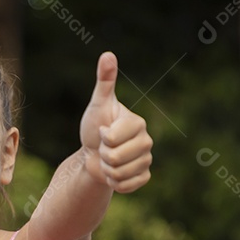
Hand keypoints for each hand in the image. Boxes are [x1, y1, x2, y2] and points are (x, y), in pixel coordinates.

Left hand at [79, 52, 153, 192]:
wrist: (92, 153)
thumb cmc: (94, 126)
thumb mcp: (98, 104)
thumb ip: (105, 81)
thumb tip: (108, 54)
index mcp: (138, 123)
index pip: (113, 138)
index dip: (102, 137)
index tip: (103, 131)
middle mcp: (147, 141)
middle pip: (115, 158)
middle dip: (103, 154)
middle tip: (104, 147)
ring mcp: (146, 160)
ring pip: (119, 173)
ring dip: (107, 169)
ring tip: (108, 159)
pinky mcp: (144, 177)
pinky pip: (126, 185)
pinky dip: (114, 182)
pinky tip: (114, 173)